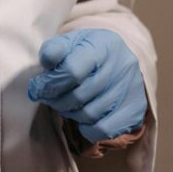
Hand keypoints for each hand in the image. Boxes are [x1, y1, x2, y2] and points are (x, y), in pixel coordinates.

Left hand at [27, 28, 146, 142]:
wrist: (119, 58)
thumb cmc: (88, 50)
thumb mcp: (70, 41)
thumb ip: (54, 50)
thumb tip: (45, 67)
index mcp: (103, 44)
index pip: (72, 71)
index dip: (49, 83)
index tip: (37, 87)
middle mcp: (122, 65)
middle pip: (79, 95)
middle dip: (56, 100)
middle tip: (47, 98)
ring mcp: (131, 89)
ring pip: (90, 114)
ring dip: (70, 113)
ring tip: (64, 105)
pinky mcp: (135, 109)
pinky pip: (105, 129)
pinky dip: (88, 129)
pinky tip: (82, 120)